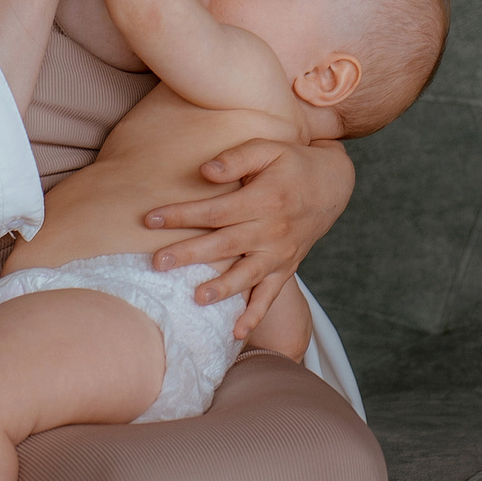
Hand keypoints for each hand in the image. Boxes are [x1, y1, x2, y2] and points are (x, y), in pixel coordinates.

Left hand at [146, 139, 355, 338]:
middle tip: (157, 263)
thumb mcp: (268, 148)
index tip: (149, 219)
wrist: (332, 185)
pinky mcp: (285, 268)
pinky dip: (255, 314)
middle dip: (189, 254)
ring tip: (198, 298)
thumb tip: (205, 171)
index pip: (214, 210)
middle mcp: (271, 230)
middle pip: (223, 245)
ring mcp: (279, 254)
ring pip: (246, 275)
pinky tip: (236, 332)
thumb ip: (236, 158)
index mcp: (263, 199)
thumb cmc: (292, 163)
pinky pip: (270, 295)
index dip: (181, 215)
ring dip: (222, 288)